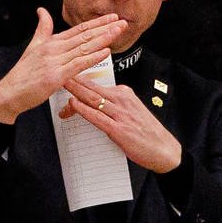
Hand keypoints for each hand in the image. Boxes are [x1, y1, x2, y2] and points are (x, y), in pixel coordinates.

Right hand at [0, 9, 124, 123]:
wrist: (10, 92)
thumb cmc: (23, 73)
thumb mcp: (33, 46)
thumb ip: (42, 29)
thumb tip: (42, 11)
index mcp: (52, 42)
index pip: (79, 29)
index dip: (97, 23)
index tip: (112, 17)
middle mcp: (54, 49)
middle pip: (85, 36)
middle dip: (105, 28)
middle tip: (122, 21)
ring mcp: (55, 62)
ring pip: (84, 47)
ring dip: (103, 39)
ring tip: (118, 32)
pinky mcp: (55, 76)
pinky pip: (78, 64)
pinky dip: (92, 57)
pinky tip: (105, 51)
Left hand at [60, 78, 182, 172]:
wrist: (164, 149)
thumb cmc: (147, 132)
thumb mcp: (131, 111)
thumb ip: (114, 105)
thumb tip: (95, 103)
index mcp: (125, 94)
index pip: (97, 86)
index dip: (79, 83)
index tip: (66, 80)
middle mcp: (122, 101)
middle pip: (92, 89)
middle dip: (74, 82)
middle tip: (57, 73)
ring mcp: (121, 115)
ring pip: (93, 99)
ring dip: (75, 92)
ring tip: (62, 84)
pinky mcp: (119, 129)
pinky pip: (98, 117)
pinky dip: (84, 110)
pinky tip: (74, 105)